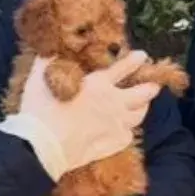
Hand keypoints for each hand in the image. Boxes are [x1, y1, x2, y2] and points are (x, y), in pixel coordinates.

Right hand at [0, 50, 160, 180]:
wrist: (43, 146)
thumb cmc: (40, 110)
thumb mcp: (40, 78)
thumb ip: (48, 61)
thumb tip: (48, 49)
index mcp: (99, 84)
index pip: (124, 68)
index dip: (135, 60)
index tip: (143, 56)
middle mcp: (114, 102)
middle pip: (143, 93)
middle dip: (151, 87)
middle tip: (154, 84)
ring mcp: (116, 125)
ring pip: (139, 115)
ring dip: (142, 107)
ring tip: (143, 105)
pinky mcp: (113, 144)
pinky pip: (128, 136)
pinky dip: (127, 131)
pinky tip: (124, 130)